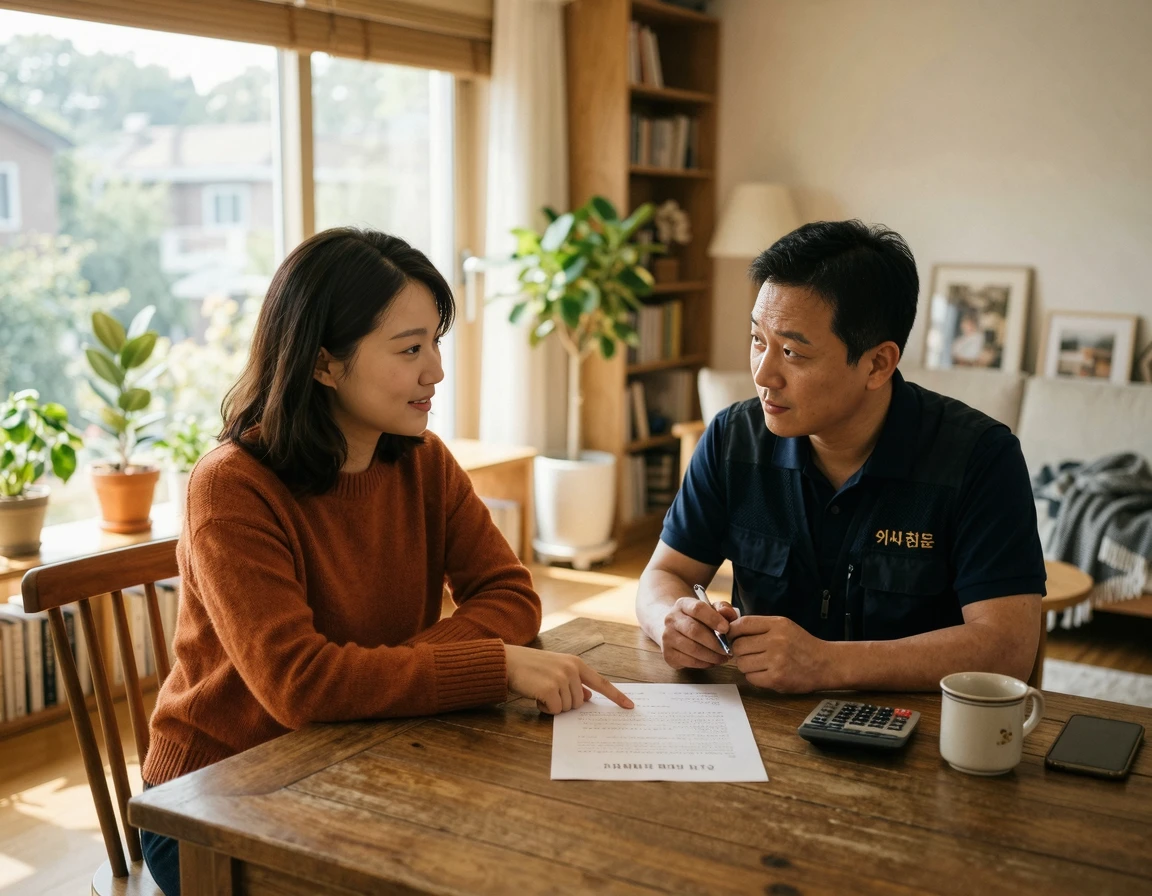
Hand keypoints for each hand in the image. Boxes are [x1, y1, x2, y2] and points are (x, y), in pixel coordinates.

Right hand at [505, 645, 634, 713]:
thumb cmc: (531, 667)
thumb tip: (587, 697)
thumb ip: (573, 682)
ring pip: (568, 708)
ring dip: (553, 706)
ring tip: (540, 691)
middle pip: (579, 703)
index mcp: (576, 663)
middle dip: (563, 703)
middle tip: (547, 691)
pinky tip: (536, 696)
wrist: (508, 662)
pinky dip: (545, 708)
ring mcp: (561, 678)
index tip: (630, 706)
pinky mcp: (550, 688)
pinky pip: (555, 711)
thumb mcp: (556, 670)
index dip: (616, 696)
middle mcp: (572, 669)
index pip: (601, 682)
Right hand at [658, 596, 739, 669]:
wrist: (674, 629)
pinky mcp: (668, 654)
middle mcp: (671, 619)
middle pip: (694, 631)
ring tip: (723, 658)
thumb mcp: (710, 609)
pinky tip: (712, 661)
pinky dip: (704, 663)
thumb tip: (728, 614)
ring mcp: (667, 637)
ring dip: (711, 656)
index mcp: (683, 604)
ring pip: (692, 648)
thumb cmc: (698, 619)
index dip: (713, 619)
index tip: (726, 628)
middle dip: (715, 643)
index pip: (697, 608)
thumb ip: (723, 609)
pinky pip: (688, 661)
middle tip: (728, 650)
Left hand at [728, 615, 830, 692]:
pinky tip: (766, 673)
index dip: (732, 632)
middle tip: (750, 654)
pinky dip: (755, 677)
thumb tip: (731, 630)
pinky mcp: (777, 678)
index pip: (742, 624)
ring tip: (760, 664)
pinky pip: (751, 678)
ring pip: (742, 663)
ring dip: (747, 665)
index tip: (733, 637)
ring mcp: (776, 660)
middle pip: (738, 646)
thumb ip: (760, 627)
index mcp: (777, 625)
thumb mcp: (784, 626)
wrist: (826, 664)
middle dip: (739, 651)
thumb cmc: (802, 645)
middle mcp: (776, 641)